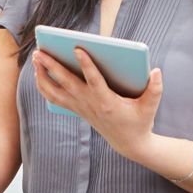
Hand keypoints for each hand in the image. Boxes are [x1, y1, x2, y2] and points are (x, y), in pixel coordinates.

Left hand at [33, 49, 162, 158]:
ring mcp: (80, 108)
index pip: (94, 81)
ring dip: (43, 75)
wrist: (128, 143)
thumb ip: (155, 89)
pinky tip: (39, 73)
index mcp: (107, 102)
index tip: (78, 48)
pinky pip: (54, 97)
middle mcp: (90, 104)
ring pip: (55, 92)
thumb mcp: (151, 107)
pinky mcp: (76, 109)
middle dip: (52, 67)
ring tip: (37, 58)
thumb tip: (156, 71)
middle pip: (67, 83)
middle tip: (41, 50)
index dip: (86, 65)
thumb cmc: (140, 121)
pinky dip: (44, 86)